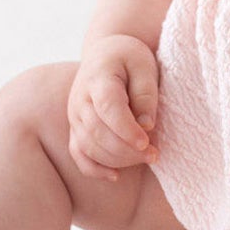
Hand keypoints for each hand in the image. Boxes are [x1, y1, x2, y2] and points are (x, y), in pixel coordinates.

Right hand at [67, 34, 160, 182]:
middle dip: (127, 149)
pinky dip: (94, 169)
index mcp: (98, 78)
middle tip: (155, 154)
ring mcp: (74, 116)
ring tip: (147, 158)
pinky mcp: (75, 128)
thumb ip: (146, 93)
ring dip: (118, 159)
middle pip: (98, 132)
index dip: (126, 129)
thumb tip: (146, 125)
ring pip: (89, 146)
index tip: (147, 142)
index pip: (108, 107)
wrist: (104, 53)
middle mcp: (80, 99)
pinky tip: (116, 176)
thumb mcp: (144, 65)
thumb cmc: (128, 58)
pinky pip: (78, 155)